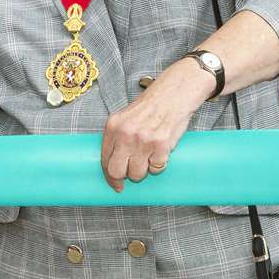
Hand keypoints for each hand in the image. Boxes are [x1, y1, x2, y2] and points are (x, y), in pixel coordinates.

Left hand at [100, 57, 208, 190]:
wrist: (174, 95)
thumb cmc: (151, 107)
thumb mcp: (126, 117)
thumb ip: (117, 137)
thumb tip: (114, 163)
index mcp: (113, 126)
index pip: (105, 159)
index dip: (110, 176)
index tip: (115, 183)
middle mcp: (126, 134)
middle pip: (117, 171)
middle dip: (124, 177)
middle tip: (131, 175)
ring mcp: (143, 140)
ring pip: (137, 173)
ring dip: (144, 170)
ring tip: (149, 156)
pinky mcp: (161, 145)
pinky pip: (156, 168)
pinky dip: (159, 164)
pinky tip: (160, 151)